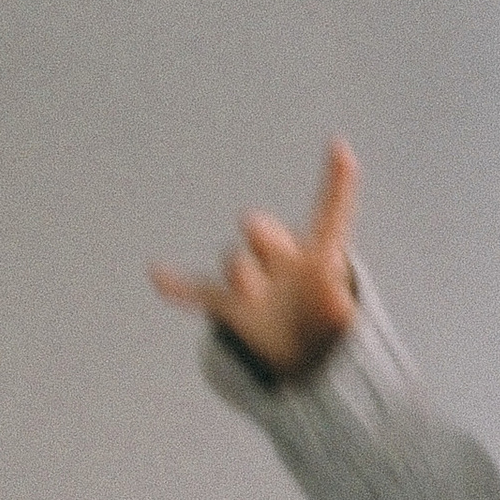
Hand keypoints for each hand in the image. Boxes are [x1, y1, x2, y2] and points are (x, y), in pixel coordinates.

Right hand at [151, 139, 359, 378]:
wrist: (298, 350)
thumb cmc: (325, 326)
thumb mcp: (341, 322)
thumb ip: (340, 309)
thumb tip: (337, 299)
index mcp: (317, 255)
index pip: (329, 215)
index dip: (336, 183)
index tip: (341, 148)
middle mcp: (281, 257)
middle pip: (263, 230)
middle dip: (263, 234)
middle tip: (258, 234)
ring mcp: (253, 280)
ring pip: (236, 263)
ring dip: (240, 275)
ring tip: (249, 293)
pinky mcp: (229, 304)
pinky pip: (199, 291)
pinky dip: (179, 286)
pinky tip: (157, 275)